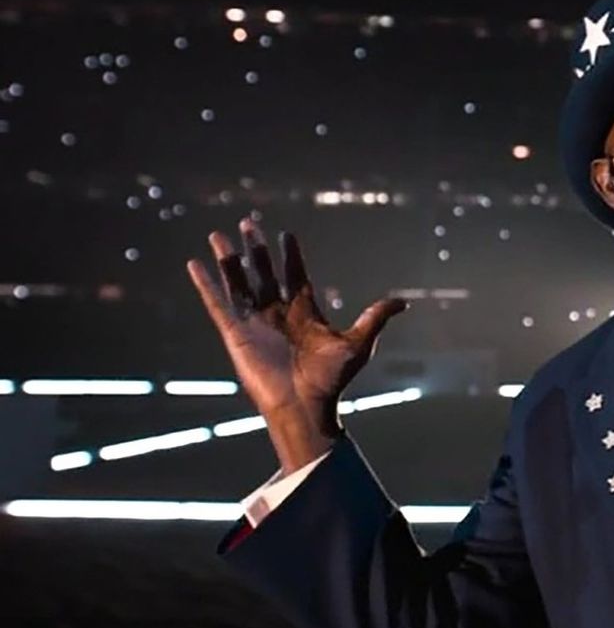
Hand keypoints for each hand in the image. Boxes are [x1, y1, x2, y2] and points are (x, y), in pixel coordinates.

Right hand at [185, 216, 409, 471]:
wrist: (305, 406)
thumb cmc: (332, 379)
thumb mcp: (358, 344)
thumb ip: (375, 318)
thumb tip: (403, 302)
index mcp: (304, 311)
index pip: (295, 274)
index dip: (291, 254)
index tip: (286, 233)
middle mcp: (277, 312)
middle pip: (264, 272)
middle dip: (257, 248)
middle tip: (249, 221)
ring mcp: (255, 322)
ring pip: (239, 282)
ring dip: (229, 259)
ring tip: (219, 234)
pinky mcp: (236, 334)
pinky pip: (217, 304)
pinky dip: (206, 284)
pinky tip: (195, 264)